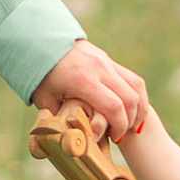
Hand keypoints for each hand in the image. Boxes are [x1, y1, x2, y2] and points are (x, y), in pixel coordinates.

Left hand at [32, 38, 147, 143]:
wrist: (41, 40)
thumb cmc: (41, 74)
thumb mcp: (45, 99)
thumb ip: (59, 120)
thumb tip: (68, 139)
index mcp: (83, 81)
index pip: (114, 107)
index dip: (119, 127)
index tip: (115, 139)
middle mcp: (99, 69)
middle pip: (129, 98)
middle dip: (130, 121)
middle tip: (120, 134)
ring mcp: (106, 61)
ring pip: (136, 86)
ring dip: (139, 107)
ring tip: (130, 124)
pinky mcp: (108, 58)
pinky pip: (131, 77)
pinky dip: (137, 95)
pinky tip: (131, 109)